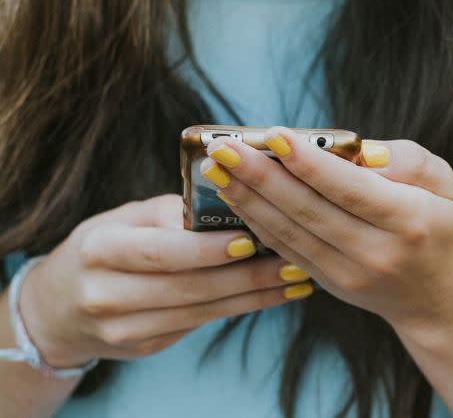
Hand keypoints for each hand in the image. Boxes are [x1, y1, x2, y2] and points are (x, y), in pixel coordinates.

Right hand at [16, 195, 314, 367]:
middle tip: (293, 260)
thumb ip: (172, 212)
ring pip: (202, 311)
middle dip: (248, 276)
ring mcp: (123, 328)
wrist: (58, 306)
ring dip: (255, 294)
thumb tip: (232, 204)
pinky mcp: (144, 346)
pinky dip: (241, 306)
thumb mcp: (126, 218)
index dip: (207, 250)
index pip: (161, 252)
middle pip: (188, 287)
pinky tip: (274, 293)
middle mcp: (105, 293)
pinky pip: (202, 323)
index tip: (251, 241)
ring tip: (297, 277)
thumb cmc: (106, 246)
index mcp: (100, 249)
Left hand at [201, 128, 452, 334]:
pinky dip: (257, 222)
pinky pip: (285, 249)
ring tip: (216, 168)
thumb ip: (407, 160)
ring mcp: (349, 274)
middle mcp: (377, 252)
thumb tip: (360, 151)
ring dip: (247, 199)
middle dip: (261, 176)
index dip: (310, 163)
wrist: (435, 293)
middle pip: (309, 210)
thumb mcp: (442, 183)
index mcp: (409, 221)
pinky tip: (235, 196)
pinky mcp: (328, 284)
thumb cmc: (436, 222)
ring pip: (289, 232)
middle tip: (223, 147)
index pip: (350, 189)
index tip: (274, 135)